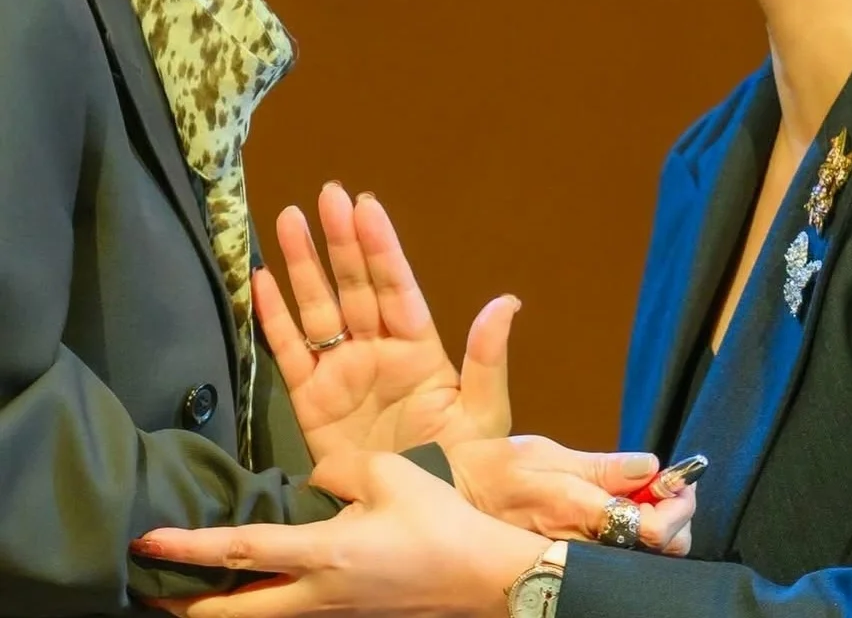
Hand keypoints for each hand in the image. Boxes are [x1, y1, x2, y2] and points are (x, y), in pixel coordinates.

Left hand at [134, 450, 543, 617]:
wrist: (482, 576)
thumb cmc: (438, 520)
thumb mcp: (389, 473)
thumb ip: (339, 470)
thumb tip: (313, 483)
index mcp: (325, 555)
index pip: (242, 550)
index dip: (190, 547)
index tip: (148, 542)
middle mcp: (319, 596)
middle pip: (235, 614)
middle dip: (187, 605)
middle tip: (150, 591)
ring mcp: (334, 614)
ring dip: (222, 608)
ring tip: (194, 593)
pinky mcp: (351, 616)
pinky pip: (293, 615)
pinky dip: (262, 606)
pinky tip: (262, 589)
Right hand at [256, 185, 518, 459]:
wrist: (421, 525)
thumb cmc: (463, 469)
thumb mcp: (484, 416)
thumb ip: (487, 360)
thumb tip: (507, 302)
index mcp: (419, 348)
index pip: (396, 286)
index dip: (380, 247)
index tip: (365, 205)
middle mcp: (377, 350)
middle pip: (354, 285)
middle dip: (339, 240)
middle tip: (325, 194)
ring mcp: (342, 373)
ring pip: (318, 308)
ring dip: (302, 264)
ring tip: (286, 219)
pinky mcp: (311, 402)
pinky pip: (289, 352)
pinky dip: (274, 317)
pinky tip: (261, 279)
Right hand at [447, 435, 694, 556]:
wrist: (444, 508)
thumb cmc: (490, 472)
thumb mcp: (544, 454)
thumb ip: (602, 467)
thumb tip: (651, 465)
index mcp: (575, 512)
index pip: (652, 530)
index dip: (677, 508)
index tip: (682, 485)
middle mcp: (577, 551)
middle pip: (655, 556)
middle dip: (673, 522)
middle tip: (670, 491)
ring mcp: (569, 572)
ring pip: (636, 564)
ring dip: (652, 532)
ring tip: (646, 501)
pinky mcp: (557, 580)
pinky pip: (608, 568)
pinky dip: (625, 545)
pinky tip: (618, 522)